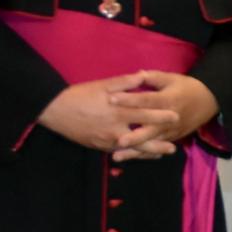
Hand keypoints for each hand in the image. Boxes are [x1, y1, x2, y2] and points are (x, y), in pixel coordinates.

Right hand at [38, 72, 177, 155]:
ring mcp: (107, 141)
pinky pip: (120, 153)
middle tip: (174, 147)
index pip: (144, 114)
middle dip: (159, 142)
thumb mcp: (102, 85)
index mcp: (118, 111)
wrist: (55, 110)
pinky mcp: (99, 147)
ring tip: (162, 153)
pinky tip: (141, 154)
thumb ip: (124, 82)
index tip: (176, 117)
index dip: (161, 116)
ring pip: (132, 150)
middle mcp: (115, 130)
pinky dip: (133, 154)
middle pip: (142, 138)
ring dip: (149, 152)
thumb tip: (143, 76)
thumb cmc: (79, 95)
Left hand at [107, 71, 220, 160]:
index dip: (129, 100)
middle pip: (150, 129)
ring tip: (117, 156)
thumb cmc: (186, 87)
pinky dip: (142, 154)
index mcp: (167, 100)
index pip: (146, 101)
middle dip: (134, 136)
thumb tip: (135, 75)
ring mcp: (171, 131)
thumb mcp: (170, 78)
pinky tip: (128, 158)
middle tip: (118, 141)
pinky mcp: (172, 138)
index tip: (111, 99)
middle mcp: (169, 119)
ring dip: (135, 150)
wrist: (207, 100)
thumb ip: (152, 77)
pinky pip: (156, 148)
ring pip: (152, 143)